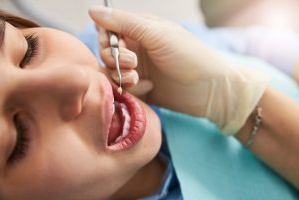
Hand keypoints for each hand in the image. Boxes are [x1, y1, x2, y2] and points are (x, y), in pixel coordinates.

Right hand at [89, 6, 268, 134]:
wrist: (210, 89)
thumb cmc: (188, 55)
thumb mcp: (156, 33)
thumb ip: (123, 23)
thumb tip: (92, 10)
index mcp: (140, 30)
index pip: (108, 30)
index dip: (106, 38)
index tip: (115, 45)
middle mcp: (137, 48)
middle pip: (106, 52)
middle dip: (114, 59)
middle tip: (134, 64)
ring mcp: (139, 70)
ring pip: (111, 72)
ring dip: (120, 75)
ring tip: (137, 79)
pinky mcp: (142, 88)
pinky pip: (123, 89)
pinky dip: (132, 89)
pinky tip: (150, 87)